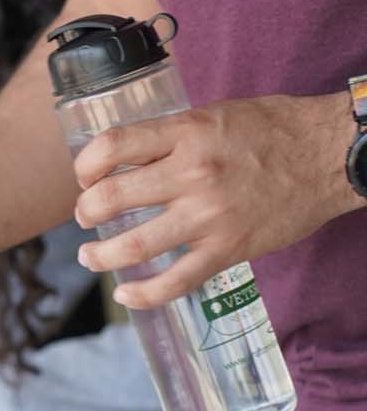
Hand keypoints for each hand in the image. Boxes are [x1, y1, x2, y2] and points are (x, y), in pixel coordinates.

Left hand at [74, 92, 359, 307]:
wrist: (327, 157)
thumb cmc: (272, 129)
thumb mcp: (213, 116)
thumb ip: (171, 136)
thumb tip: (128, 157)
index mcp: (185, 133)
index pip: (112, 146)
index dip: (85, 164)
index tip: (84, 175)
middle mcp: (192, 174)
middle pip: (113, 197)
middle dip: (87, 211)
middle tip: (85, 216)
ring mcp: (209, 217)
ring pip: (136, 245)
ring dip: (102, 254)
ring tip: (91, 256)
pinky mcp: (228, 250)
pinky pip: (177, 281)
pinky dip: (144, 294)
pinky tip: (125, 294)